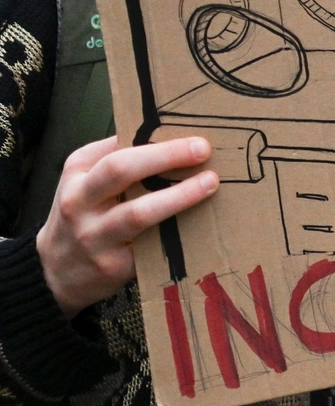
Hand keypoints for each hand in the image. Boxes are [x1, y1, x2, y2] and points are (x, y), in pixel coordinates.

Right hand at [37, 136, 218, 318]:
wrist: (55, 271)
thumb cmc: (83, 215)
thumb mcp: (84, 181)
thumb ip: (116, 160)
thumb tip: (169, 138)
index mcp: (77, 172)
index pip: (116, 147)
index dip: (156, 140)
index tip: (192, 134)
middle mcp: (79, 201)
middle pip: (121, 170)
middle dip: (166, 156)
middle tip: (202, 149)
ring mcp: (94, 235)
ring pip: (138, 212)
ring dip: (180, 195)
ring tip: (209, 183)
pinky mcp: (113, 265)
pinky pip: (151, 245)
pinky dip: (178, 231)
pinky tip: (203, 222)